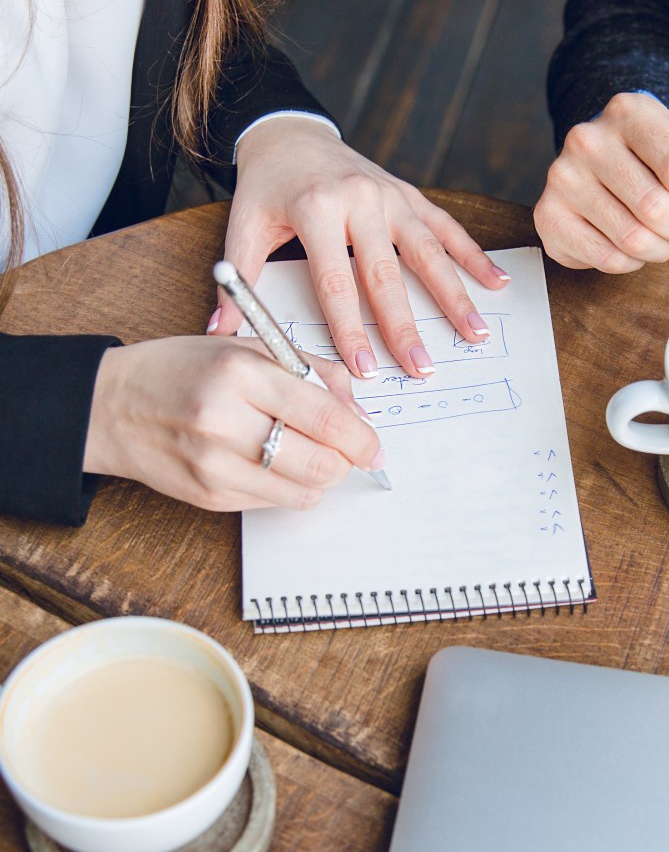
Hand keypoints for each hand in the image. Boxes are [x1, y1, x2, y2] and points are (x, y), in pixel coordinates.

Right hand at [83, 336, 383, 511]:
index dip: (362, 438)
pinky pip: (274, 503)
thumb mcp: (246, 348)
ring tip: (306, 455)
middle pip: (321, 463)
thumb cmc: (182, 369)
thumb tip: (358, 412)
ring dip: (319, 478)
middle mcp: (226, 421)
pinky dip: (287, 488)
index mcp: (239, 373)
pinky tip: (270, 464)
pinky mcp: (209, 496)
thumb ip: (310, 372)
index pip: (326, 418)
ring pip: (303, 492)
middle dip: (345, 462)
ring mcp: (215, 465)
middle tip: (347, 452)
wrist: (112, 406)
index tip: (375, 446)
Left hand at [209, 117, 508, 377]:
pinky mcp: (410, 194)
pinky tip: (495, 284)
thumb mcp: (243, 228)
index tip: (365, 369)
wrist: (290, 133)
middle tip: (423, 368)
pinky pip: (446, 228)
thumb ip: (237, 281)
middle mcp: (359, 199)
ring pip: (427, 252)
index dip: (351, 329)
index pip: (336, 281)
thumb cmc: (267, 189)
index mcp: (316, 208)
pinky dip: (472, 256)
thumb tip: (220, 333)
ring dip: (454, 295)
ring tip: (474, 334)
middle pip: (387, 274)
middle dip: (406, 326)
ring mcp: (390, 195)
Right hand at [534, 92, 668, 272]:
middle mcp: (587, 140)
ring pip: (632, 240)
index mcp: (629, 112)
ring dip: (660, 249)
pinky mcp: (548, 216)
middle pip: (656, 210)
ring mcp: (562, 179)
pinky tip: (629, 245)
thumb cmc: (659, 157)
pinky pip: (606, 259)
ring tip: (661, 236)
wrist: (606, 165)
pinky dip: (630, 262)